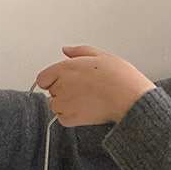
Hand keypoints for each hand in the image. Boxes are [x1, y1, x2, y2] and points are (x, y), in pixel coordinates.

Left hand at [36, 46, 155, 125]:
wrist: (127, 98)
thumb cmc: (118, 77)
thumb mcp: (99, 55)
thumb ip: (78, 52)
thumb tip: (66, 50)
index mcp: (65, 69)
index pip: (42, 78)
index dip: (52, 79)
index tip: (63, 80)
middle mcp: (61, 86)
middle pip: (51, 91)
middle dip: (62, 90)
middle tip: (82, 88)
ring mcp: (63, 104)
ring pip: (56, 106)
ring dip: (65, 104)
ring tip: (86, 99)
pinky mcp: (69, 119)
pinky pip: (62, 118)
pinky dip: (70, 116)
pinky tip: (86, 108)